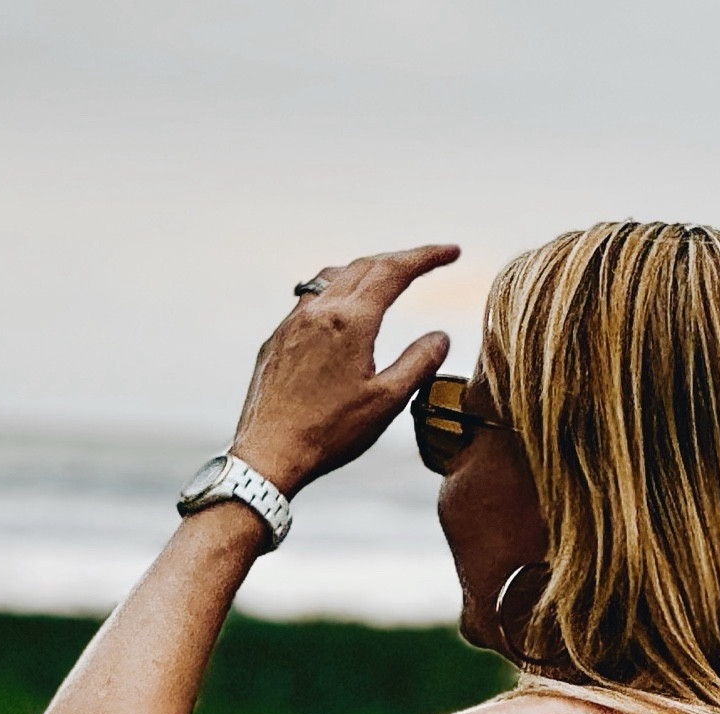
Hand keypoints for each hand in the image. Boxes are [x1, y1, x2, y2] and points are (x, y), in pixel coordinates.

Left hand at [230, 244, 458, 497]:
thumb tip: (440, 337)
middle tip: (425, 263)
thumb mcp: (387, 402)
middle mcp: (319, 311)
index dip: (426, 257)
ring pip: (333, 277)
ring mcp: (292, 323)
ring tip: (384, 278)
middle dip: (399, 260)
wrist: (268, 453)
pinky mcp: (277, 340)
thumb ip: (418, 363)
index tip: (451, 252)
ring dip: (365, 270)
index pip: (394, 271)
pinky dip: (335, 292)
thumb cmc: (329, 433)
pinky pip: (309, 299)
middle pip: (364, 266)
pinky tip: (341, 311)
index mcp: (351, 321)